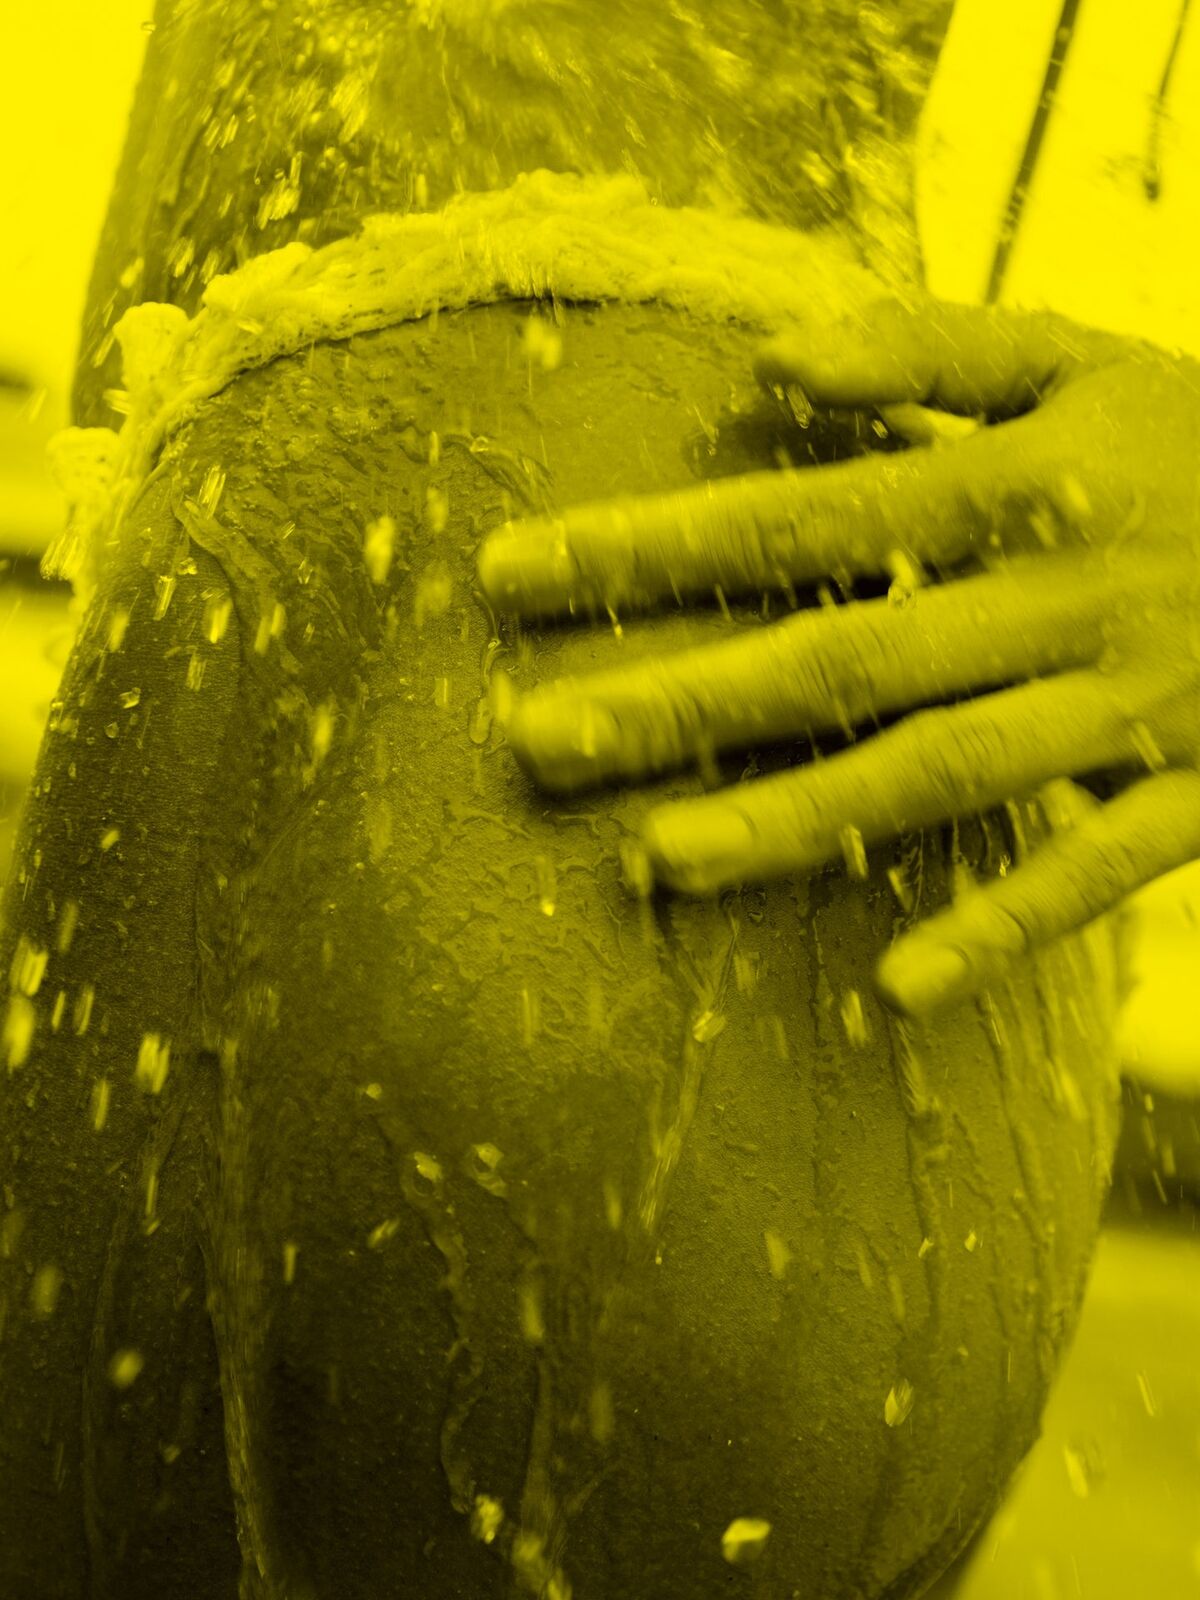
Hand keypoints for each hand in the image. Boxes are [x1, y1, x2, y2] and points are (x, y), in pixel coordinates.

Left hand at [476, 300, 1199, 1017]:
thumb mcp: (1087, 356)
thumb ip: (933, 346)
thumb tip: (772, 353)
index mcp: (1019, 482)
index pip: (797, 516)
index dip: (650, 547)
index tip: (510, 577)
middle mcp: (1058, 596)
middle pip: (839, 657)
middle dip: (680, 698)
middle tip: (532, 742)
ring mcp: (1132, 704)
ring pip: (940, 773)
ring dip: (799, 820)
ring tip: (658, 859)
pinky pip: (1097, 873)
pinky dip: (1007, 930)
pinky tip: (899, 987)